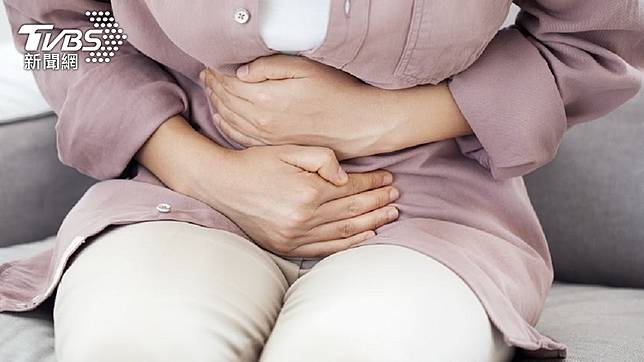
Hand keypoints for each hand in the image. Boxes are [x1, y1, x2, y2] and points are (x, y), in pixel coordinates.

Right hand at [194, 144, 399, 257]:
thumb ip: (322, 158)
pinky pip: (326, 249)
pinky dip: (349, 244)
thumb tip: (345, 176)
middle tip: (397, 198)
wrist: (222, 185)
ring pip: (345, 231)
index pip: (351, 188)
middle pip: (353, 211)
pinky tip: (366, 237)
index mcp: (308, 191)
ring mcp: (296, 235)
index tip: (388, 178)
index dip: (373, 182)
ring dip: (371, 223)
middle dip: (378, 203)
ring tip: (390, 216)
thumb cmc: (256, 163)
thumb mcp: (288, 149)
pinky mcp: (287, 246)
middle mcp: (305, 217)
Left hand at [201, 55, 396, 159]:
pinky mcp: (274, 147)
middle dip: (213, 85)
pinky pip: (240, 137)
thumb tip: (241, 71)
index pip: (229, 83)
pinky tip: (222, 117)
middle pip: (226, 101)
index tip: (210, 63)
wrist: (360, 124)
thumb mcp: (306, 69)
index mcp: (267, 99)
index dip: (217, 71)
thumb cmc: (338, 93)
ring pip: (230, 119)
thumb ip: (269, 67)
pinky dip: (226, 126)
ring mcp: (267, 138)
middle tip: (206, 74)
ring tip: (211, 90)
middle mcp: (262, 122)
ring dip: (217, 103)